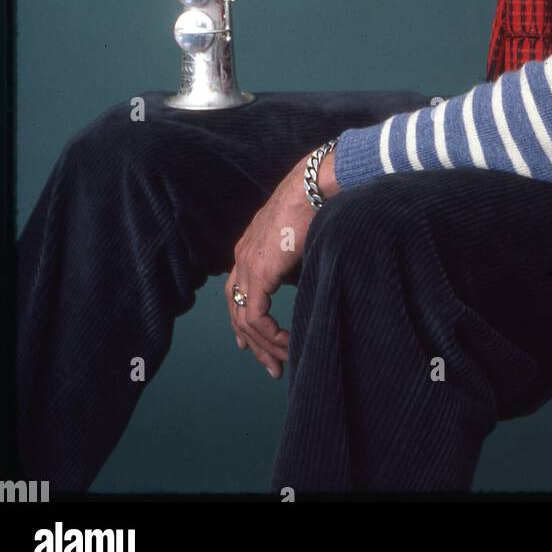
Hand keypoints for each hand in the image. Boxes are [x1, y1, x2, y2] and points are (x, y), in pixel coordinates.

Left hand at [225, 149, 339, 378]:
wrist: (313, 185)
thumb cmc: (314, 204)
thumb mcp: (300, 239)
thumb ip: (293, 263)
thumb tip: (299, 283)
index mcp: (250, 248)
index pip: (238, 292)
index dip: (244, 322)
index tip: (255, 345)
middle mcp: (242, 258)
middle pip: (237, 310)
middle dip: (254, 343)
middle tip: (271, 366)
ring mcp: (248, 265)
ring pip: (245, 319)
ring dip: (264, 345)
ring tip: (282, 363)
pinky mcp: (259, 273)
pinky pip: (256, 317)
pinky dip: (270, 335)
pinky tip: (286, 344)